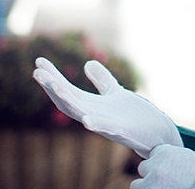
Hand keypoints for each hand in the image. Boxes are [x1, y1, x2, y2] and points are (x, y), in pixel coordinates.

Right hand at [33, 57, 182, 157]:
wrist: (156, 132)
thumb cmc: (133, 115)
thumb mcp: (115, 92)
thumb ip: (101, 80)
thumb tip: (87, 63)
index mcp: (91, 105)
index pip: (67, 90)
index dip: (52, 77)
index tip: (39, 61)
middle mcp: (93, 115)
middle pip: (68, 101)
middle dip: (53, 87)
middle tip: (38, 72)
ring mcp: (106, 124)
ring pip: (82, 114)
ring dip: (67, 101)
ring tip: (54, 85)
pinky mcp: (123, 131)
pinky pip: (107, 129)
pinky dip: (97, 125)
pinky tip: (87, 120)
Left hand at [131, 145, 194, 188]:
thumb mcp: (193, 158)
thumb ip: (180, 157)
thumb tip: (180, 160)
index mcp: (167, 151)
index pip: (154, 153)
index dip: (159, 162)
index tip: (165, 168)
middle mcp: (156, 164)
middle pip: (144, 167)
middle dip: (151, 174)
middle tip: (163, 181)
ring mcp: (151, 181)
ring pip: (137, 184)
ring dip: (146, 186)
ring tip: (159, 188)